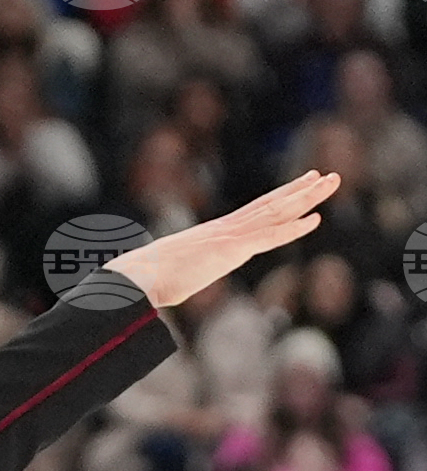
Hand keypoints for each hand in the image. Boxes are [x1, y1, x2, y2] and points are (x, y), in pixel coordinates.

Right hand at [104, 171, 340, 308]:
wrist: (138, 277)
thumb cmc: (145, 282)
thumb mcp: (168, 280)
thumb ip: (175, 282)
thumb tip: (161, 296)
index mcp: (213, 235)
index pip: (253, 212)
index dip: (278, 198)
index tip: (298, 185)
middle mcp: (225, 229)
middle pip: (270, 204)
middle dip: (300, 189)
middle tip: (326, 175)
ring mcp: (229, 237)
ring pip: (276, 212)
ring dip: (307, 197)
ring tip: (332, 181)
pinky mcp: (231, 250)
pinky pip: (269, 237)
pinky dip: (293, 228)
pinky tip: (315, 220)